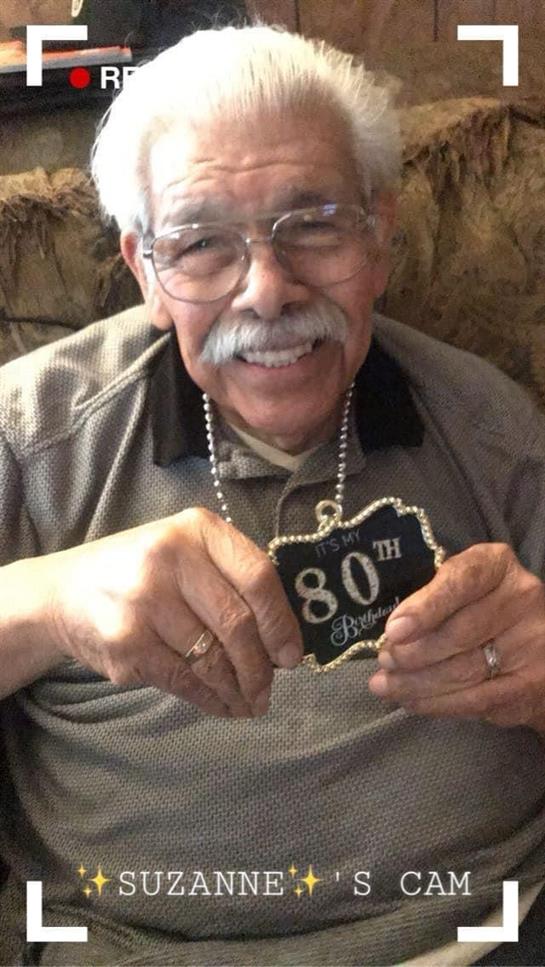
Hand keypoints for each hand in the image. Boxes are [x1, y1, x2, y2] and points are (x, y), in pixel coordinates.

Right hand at [43, 508, 302, 718]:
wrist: (63, 592)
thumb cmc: (141, 572)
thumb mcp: (185, 552)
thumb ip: (230, 578)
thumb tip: (283, 639)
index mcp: (197, 529)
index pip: (258, 577)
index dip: (281, 622)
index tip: (291, 656)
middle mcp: (170, 557)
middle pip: (237, 623)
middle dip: (260, 667)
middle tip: (268, 689)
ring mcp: (144, 600)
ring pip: (212, 658)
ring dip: (237, 690)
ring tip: (249, 703)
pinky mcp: (126, 642)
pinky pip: (183, 679)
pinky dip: (208, 698)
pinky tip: (220, 704)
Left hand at [368, 543, 544, 732]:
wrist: (534, 644)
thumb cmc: (480, 606)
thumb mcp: (461, 588)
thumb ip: (433, 599)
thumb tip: (393, 633)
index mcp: (498, 566)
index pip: (462, 581)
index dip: (426, 607)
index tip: (394, 630)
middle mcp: (522, 599)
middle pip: (459, 632)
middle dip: (412, 652)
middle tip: (385, 661)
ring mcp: (531, 644)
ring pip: (464, 671)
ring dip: (416, 683)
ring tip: (386, 685)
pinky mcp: (529, 684)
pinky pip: (476, 700)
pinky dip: (437, 703)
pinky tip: (411, 700)